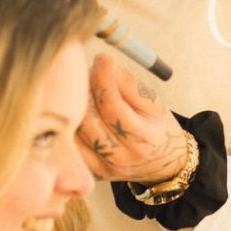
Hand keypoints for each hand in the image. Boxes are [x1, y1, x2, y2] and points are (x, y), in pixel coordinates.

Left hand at [76, 53, 187, 183]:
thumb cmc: (157, 127)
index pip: (113, 109)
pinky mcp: (89, 171)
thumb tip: (104, 64)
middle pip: (88, 120)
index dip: (103, 80)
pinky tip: (78, 110)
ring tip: (87, 91)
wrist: (161, 163)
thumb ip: (129, 84)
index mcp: (143, 141)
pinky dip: (70, 124)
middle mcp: (121, 158)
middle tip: (92, 73)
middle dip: (87, 90)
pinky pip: (69, 144)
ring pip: (74, 132)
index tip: (102, 59)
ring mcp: (102, 168)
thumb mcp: (153, 102)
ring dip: (75, 105)